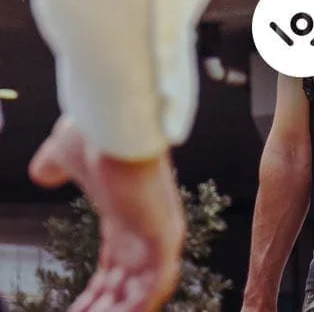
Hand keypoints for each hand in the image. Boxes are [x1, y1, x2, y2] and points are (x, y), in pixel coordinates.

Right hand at [29, 117, 184, 310]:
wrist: (113, 125)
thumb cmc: (97, 135)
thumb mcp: (65, 157)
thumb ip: (56, 168)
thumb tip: (43, 172)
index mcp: (126, 221)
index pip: (113, 272)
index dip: (96, 297)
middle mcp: (146, 233)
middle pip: (125, 289)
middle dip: (103, 310)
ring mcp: (159, 236)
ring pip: (141, 293)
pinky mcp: (166, 237)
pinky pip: (157, 286)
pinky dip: (139, 306)